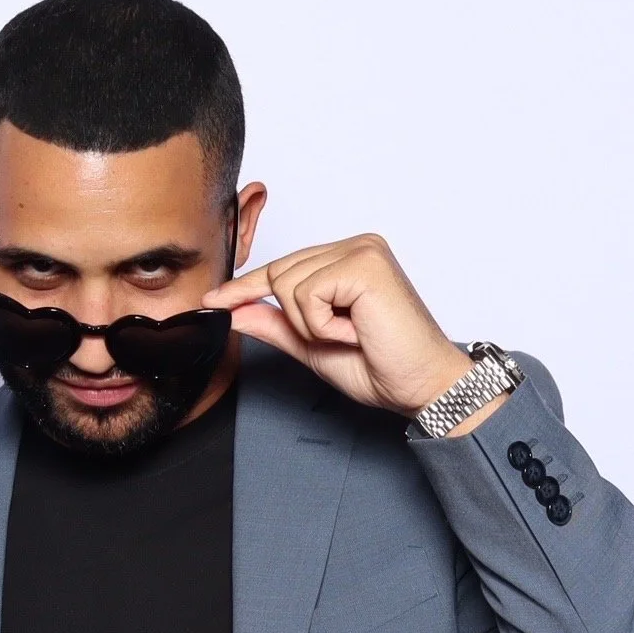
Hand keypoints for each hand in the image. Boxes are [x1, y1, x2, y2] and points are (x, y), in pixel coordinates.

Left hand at [206, 234, 491, 427]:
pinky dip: (323, 324)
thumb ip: (275, 324)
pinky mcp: (364, 264)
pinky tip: (355, 331)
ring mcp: (362, 250)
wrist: (419, 386)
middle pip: (278, 273)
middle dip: (295, 318)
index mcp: (347, 259)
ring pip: (287, 284)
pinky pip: (307, 294)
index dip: (245, 288)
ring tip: (351, 334)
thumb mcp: (311, 345)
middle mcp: (356, 246)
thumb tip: (235, 311)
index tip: (214, 300)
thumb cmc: (380, 366)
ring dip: (311, 324)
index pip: (282, 267)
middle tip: (339, 337)